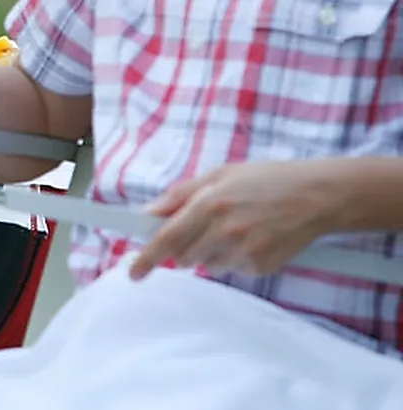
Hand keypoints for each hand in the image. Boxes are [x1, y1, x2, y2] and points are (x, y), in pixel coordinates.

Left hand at [130, 160, 339, 279]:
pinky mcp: (262, 266)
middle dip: (182, 248)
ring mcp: (245, 251)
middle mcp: (225, 230)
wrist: (315, 196)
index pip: (167, 237)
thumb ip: (179, 195)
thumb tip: (148, 213)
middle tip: (201, 228)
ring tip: (235, 228)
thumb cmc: (264, 180)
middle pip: (183, 256)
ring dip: (210, 253)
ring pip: (207, 265)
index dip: (147, 257)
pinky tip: (253, 238)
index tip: (133, 272)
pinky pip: (234, 270)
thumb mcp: (218, 175)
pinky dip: (235, 259)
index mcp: (209, 203)